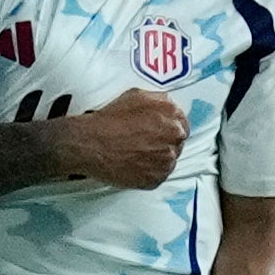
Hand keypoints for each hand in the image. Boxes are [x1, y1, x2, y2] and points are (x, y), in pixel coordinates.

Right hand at [64, 86, 188, 190]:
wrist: (91, 143)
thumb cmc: (110, 119)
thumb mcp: (137, 95)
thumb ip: (159, 101)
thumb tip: (167, 107)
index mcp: (172, 114)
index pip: (182, 124)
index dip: (168, 129)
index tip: (158, 132)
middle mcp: (174, 137)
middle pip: (177, 143)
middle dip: (164, 143)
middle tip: (144, 144)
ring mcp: (166, 160)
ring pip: (168, 161)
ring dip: (157, 159)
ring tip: (137, 155)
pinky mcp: (156, 179)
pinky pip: (158, 176)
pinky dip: (149, 172)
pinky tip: (135, 165)